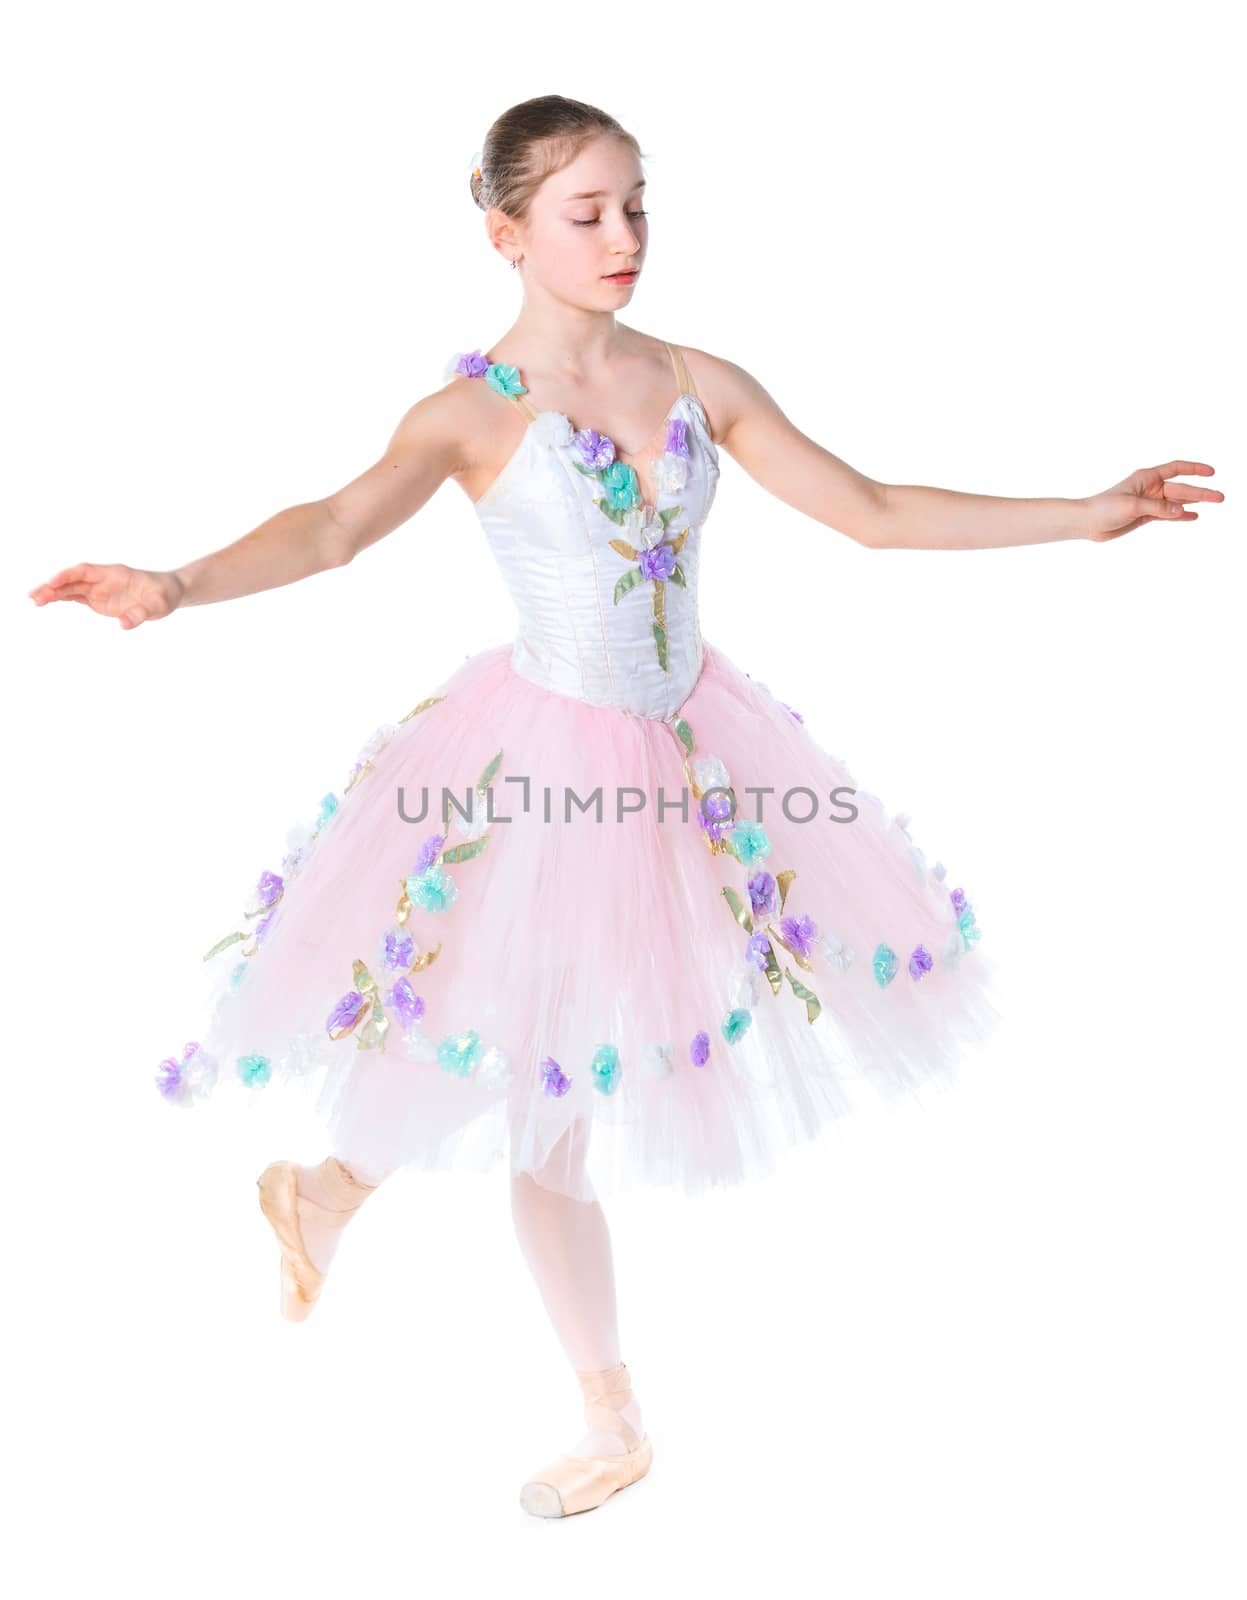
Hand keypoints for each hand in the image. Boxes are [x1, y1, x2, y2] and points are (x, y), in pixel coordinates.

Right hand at [27, 563, 184, 628]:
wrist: (170, 593)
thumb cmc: (165, 595)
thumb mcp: (159, 605)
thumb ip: (142, 614)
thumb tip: (123, 625)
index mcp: (114, 573)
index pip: (85, 570)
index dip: (68, 575)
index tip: (52, 582)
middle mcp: (103, 579)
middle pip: (73, 580)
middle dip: (53, 586)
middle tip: (34, 596)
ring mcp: (100, 589)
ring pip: (71, 588)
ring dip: (53, 593)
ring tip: (34, 600)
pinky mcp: (99, 600)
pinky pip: (76, 597)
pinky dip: (61, 598)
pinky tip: (45, 602)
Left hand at [1082, 461, 1223, 541]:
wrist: (1087, 523)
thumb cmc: (1104, 507)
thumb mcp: (1133, 505)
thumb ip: (1158, 508)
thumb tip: (1182, 511)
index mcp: (1147, 477)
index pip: (1176, 468)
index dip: (1195, 469)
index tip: (1211, 472)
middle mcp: (1151, 488)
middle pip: (1181, 488)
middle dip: (1201, 492)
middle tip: (1220, 498)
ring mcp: (1149, 502)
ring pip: (1178, 501)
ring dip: (1195, 502)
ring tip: (1215, 503)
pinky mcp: (1146, 516)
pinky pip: (1168, 515)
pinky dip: (1181, 516)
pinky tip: (1194, 516)